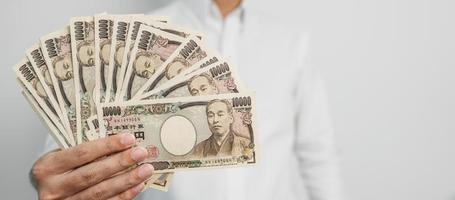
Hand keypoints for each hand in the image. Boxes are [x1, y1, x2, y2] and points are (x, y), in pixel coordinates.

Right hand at [31, 133, 153, 199]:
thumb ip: (85, 151)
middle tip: (140, 153)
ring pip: (100, 192)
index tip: (128, 139)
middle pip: (92, 174)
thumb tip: (121, 143)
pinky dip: (125, 195)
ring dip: (127, 180)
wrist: (50, 192)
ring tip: (146, 169)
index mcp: (47, 167)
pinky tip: (138, 185)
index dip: (107, 146)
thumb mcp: (63, 157)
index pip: (81, 153)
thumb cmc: (60, 171)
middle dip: (120, 162)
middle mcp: (54, 188)